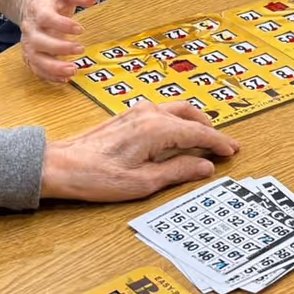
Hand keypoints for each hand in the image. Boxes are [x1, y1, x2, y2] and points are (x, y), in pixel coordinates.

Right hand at [18, 0, 97, 83]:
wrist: (30, 9)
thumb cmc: (52, 3)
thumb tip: (91, 1)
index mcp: (38, 11)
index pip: (46, 18)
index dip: (61, 24)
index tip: (80, 29)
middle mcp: (31, 29)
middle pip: (39, 41)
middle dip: (59, 48)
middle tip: (81, 49)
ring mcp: (29, 45)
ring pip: (36, 59)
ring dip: (53, 67)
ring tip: (73, 70)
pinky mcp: (30, 57)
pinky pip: (36, 69)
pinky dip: (49, 76)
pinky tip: (65, 79)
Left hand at [40, 100, 239, 202]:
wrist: (61, 165)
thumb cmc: (96, 177)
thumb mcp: (143, 183)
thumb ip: (178, 171)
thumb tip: (204, 166)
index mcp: (157, 130)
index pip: (199, 134)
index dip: (219, 142)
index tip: (232, 151)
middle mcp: (149, 114)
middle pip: (191, 116)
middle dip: (210, 130)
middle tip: (224, 146)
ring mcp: (137, 112)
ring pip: (177, 111)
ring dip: (195, 123)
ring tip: (206, 140)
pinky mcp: (128, 116)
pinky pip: (163, 112)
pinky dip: (179, 122)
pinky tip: (178, 136)